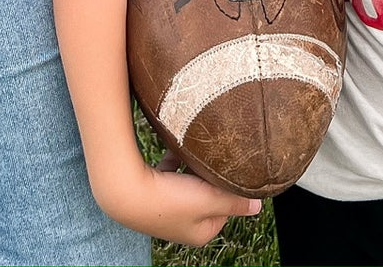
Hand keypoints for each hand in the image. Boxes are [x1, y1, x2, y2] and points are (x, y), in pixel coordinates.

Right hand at [96, 153, 260, 245]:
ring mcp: (169, 209)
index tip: (227, 169)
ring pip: (191, 181)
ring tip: (192, 154)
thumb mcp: (210, 199)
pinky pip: (173, 173)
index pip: (227, 207)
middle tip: (210, 158)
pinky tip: (175, 150)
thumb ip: (235, 200)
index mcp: (201, 232)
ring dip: (193, 166)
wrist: (125, 190)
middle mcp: (185, 224)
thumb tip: (258, 206)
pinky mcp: (155, 192)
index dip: (228, 186)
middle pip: (209, 193)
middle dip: (209, 174)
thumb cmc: (169, 199)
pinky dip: (176, 161)